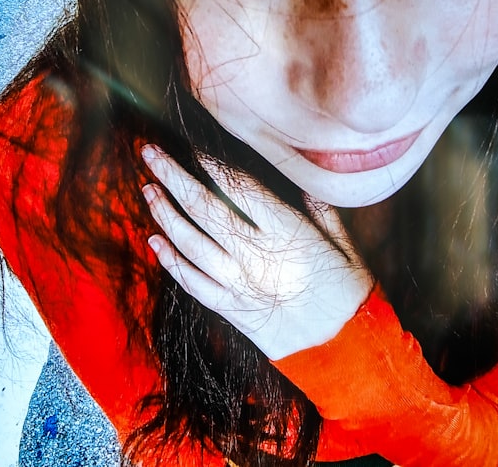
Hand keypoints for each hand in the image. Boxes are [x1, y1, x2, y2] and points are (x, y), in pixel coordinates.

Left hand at [140, 144, 371, 359]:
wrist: (344, 350)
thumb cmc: (349, 293)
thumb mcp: (346, 245)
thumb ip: (321, 208)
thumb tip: (300, 176)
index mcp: (289, 234)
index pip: (241, 189)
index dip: (213, 165)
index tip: (193, 147)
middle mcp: (257, 256)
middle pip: (205, 208)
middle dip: (174, 176)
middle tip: (150, 152)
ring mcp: (239, 283)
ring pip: (191, 242)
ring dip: (165, 213)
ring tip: (148, 189)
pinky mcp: (230, 308)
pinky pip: (192, 282)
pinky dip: (170, 261)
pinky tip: (154, 240)